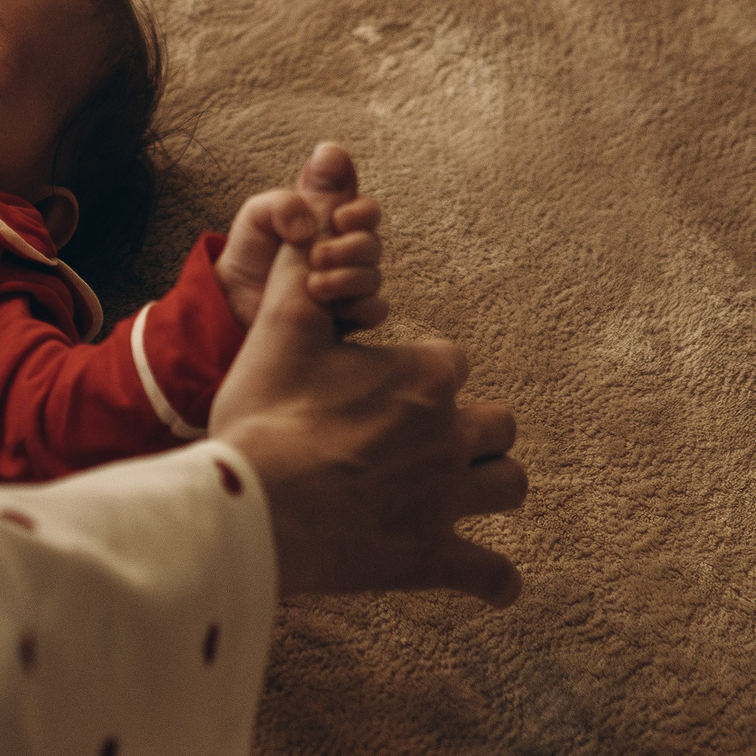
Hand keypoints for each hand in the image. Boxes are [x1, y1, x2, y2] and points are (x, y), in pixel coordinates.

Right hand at [208, 219, 526, 606]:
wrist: (247, 504)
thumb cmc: (262, 413)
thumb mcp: (281, 327)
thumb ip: (305, 257)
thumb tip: (322, 175)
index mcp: (423, 375)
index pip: (450, 362)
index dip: (417, 371)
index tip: (376, 386)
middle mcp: (450, 435)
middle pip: (497, 425)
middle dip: (469, 430)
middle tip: (420, 440)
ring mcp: (446, 501)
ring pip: (508, 487)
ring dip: (487, 487)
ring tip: (453, 492)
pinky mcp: (431, 558)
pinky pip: (491, 575)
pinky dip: (492, 578)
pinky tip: (486, 580)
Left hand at [215, 142, 386, 331]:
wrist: (232, 300)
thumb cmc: (249, 251)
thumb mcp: (260, 214)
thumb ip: (293, 192)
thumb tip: (327, 161)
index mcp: (331, 221)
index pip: (365, 209)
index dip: (361, 211)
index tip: (337, 217)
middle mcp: (346, 250)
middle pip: (373, 242)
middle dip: (352, 247)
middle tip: (317, 255)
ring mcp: (350, 283)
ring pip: (374, 276)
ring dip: (349, 277)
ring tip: (313, 283)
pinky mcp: (348, 314)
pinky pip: (376, 310)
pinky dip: (359, 305)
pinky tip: (332, 306)